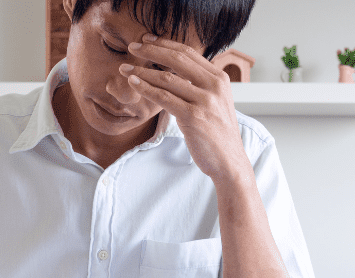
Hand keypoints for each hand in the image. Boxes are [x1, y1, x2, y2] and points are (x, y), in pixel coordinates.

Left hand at [120, 35, 252, 185]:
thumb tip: (174, 74)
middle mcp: (214, 85)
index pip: (188, 53)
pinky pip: (164, 98)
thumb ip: (199, 86)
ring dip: (142, 72)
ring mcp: (205, 101)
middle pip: (177, 60)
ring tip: (125, 69)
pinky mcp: (193, 117)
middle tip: (132, 47)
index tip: (146, 40)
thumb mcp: (215, 102)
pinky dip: (146, 89)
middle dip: (151, 51)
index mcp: (220, 78)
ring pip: (167, 79)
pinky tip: (133, 84)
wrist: (229, 161)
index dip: (165, 44)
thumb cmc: (217, 134)